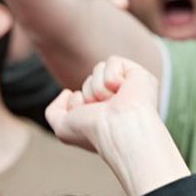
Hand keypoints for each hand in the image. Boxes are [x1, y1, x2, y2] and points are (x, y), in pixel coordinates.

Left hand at [46, 56, 161, 154]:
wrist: (118, 129)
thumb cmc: (93, 133)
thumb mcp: (63, 128)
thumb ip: (54, 111)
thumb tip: (69, 92)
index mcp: (107, 115)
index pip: (80, 95)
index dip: (76, 105)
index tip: (88, 121)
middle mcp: (121, 101)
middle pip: (89, 81)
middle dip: (88, 94)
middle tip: (103, 111)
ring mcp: (132, 88)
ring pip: (99, 69)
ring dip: (98, 87)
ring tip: (113, 102)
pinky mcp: (141, 76)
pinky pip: (113, 61)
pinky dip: (111, 77)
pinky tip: (123, 91)